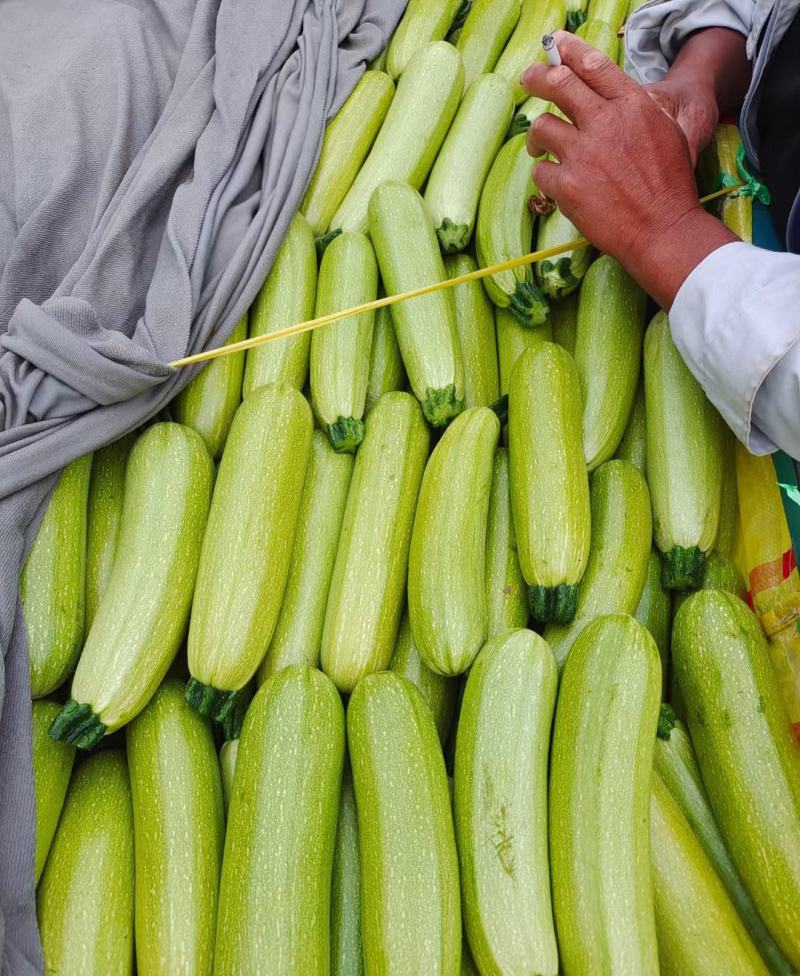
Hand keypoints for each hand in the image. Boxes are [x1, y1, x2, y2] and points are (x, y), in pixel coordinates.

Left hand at [521, 31, 736, 308]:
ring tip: (539, 147)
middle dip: (537, 77)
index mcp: (632, 105)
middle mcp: (605, 122)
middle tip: (528, 80)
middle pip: (558, 84)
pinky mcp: (567, 186)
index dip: (569, 51)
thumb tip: (621, 98)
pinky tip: (554, 183)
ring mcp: (583, 154)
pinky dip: (545, 176)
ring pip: (541, 126)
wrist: (663, 230)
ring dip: (537, 136)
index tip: (555, 45)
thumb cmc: (671, 186)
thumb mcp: (670, 133)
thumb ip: (642, 111)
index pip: (592, 65)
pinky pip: (541, 172)